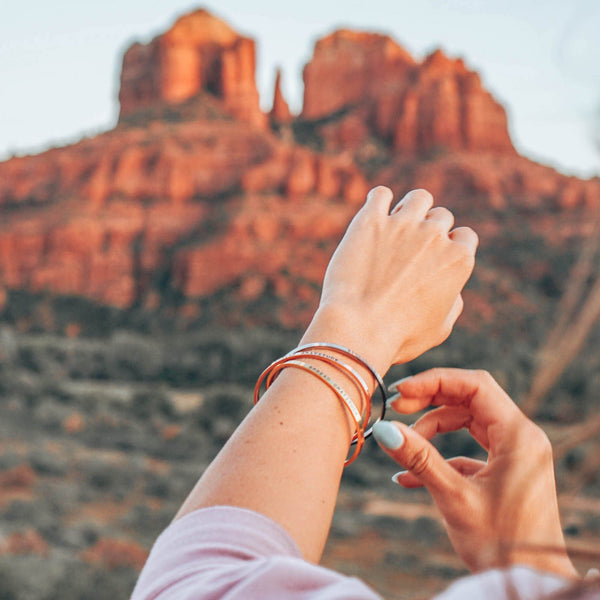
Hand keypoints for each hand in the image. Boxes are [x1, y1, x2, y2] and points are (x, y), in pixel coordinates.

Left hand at [315, 187, 476, 369]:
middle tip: (406, 251)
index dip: (450, 246)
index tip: (433, 259)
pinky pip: (379, 194)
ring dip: (410, 209)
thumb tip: (451, 288)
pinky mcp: (369, 221)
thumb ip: (453, 301)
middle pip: (441, 216)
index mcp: (458, 260)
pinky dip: (378, 201)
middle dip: (428, 230)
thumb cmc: (399, 336)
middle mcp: (434, 236)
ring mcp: (403, 224)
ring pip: (418, 197)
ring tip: (392, 227)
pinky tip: (372, 217)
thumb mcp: (440, 329)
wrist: (358, 329)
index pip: (465, 236)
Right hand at [375, 368, 577, 578]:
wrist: (529, 583)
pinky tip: (410, 478)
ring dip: (431, 432)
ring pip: (466, 422)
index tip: (402, 391)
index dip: (435, 381)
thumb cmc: (502, 546)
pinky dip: (441, 457)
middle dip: (430, 402)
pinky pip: (468, 449)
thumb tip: (384, 430)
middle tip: (396, 409)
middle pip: (469, 400)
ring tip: (403, 450)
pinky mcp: (505, 470)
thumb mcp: (454, 498)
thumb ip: (419, 458)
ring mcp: (514, 453)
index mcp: (519, 436)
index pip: (475, 386)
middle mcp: (521, 437)